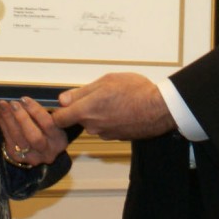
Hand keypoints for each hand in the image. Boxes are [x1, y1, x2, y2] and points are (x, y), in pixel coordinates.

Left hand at [0, 97, 69, 167]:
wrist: (41, 148)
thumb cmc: (47, 127)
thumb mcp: (53, 119)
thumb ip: (47, 109)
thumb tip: (27, 99)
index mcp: (59, 140)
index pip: (48, 124)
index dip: (35, 111)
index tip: (25, 99)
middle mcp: (48, 151)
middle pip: (33, 136)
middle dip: (21, 118)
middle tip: (13, 103)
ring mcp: (32, 157)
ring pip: (18, 139)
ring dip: (8, 119)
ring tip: (2, 105)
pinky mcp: (18, 157)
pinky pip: (9, 140)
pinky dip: (3, 125)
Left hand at [53, 72, 175, 139]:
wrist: (159, 108)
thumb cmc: (135, 91)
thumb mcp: (106, 81)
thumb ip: (81, 92)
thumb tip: (63, 100)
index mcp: (86, 110)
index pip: (59, 120)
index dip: (60, 112)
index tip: (66, 104)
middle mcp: (93, 126)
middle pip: (77, 120)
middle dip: (83, 109)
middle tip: (98, 96)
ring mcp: (105, 134)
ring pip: (92, 123)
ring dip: (97, 114)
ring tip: (113, 101)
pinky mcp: (116, 137)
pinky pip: (105, 128)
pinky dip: (109, 120)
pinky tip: (121, 110)